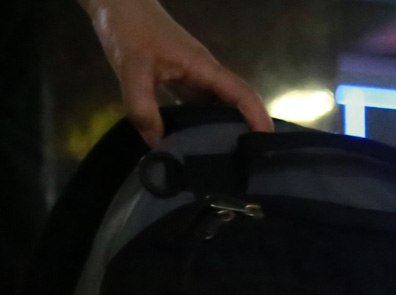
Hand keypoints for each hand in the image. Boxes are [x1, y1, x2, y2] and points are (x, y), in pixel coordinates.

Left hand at [82, 0, 271, 145]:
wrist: (116, 4)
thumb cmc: (130, 30)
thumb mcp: (131, 68)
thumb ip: (142, 107)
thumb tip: (158, 145)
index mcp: (205, 69)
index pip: (243, 95)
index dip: (258, 119)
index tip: (265, 147)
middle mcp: (207, 75)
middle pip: (238, 105)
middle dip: (246, 132)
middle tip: (246, 165)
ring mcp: (195, 77)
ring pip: (219, 107)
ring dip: (224, 130)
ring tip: (224, 161)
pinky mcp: (181, 79)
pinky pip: (199, 106)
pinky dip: (202, 125)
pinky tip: (194, 143)